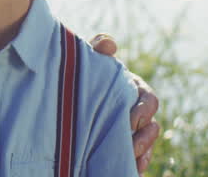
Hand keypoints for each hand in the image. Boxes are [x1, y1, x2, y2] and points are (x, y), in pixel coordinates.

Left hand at [91, 33, 160, 174]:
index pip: (148, 99)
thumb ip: (97, 47)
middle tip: (130, 144)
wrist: (57, 98)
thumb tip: (109, 44)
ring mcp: (131, 131)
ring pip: (146, 145)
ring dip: (141, 152)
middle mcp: (135, 112)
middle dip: (143, 136)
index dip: (143, 109)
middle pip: (151, 126)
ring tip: (129, 158)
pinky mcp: (122, 147)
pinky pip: (138, 160)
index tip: (131, 119)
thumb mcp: (85, 59)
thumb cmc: (78, 74)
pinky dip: (135, 165)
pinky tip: (131, 169)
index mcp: (131, 89)